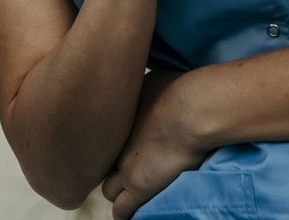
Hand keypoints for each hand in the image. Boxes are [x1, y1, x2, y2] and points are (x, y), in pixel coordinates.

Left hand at [103, 70, 212, 219]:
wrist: (191, 111)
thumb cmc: (175, 90)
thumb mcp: (147, 82)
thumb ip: (138, 94)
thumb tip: (140, 90)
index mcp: (112, 119)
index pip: (98, 141)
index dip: (108, 145)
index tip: (118, 144)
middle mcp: (113, 145)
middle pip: (97, 164)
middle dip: (108, 166)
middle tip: (121, 166)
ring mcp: (125, 168)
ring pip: (107, 190)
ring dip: (116, 190)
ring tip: (127, 191)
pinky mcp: (140, 188)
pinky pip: (122, 210)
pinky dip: (124, 212)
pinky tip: (128, 213)